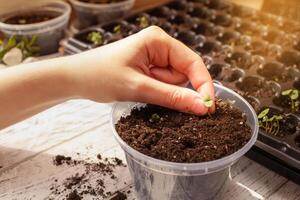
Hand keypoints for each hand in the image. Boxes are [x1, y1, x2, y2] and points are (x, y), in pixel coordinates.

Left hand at [69, 26, 214, 113]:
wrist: (74, 79)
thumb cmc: (99, 76)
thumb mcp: (138, 88)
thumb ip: (172, 97)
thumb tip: (202, 106)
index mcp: (158, 40)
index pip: (193, 63)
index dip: (203, 85)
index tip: (208, 108)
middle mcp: (159, 45)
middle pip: (184, 73)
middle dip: (173, 89)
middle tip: (150, 93)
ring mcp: (153, 57)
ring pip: (173, 82)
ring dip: (161, 91)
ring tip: (138, 89)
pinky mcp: (148, 68)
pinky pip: (163, 84)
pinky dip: (156, 92)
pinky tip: (138, 90)